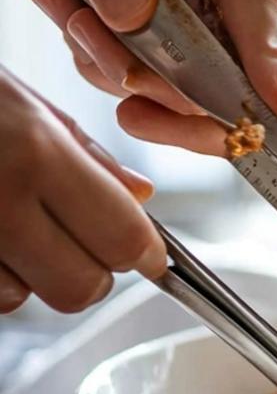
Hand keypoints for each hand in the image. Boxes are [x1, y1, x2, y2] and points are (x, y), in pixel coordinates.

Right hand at [0, 67, 165, 313]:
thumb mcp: (15, 93)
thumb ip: (83, 153)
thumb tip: (140, 198)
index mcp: (34, 152)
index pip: (125, 238)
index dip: (143, 251)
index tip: (145, 250)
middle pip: (82, 288)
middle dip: (88, 269)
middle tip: (71, 234)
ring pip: (24, 300)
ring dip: (26, 274)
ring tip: (3, 220)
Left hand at [7, 0, 276, 155]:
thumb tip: (133, 18)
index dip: (269, 58)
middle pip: (230, 51)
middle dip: (166, 83)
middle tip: (103, 75)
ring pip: (191, 66)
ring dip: (120, 60)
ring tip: (61, 7)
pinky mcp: (192, 6)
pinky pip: (165, 60)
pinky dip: (115, 54)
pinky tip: (75, 12)